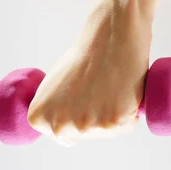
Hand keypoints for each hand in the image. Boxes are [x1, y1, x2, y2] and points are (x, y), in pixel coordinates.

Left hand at [27, 0, 151, 145]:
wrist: (112, 34)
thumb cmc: (87, 53)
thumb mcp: (53, 82)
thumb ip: (51, 107)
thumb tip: (55, 126)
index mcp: (39, 118)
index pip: (64, 135)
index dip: (80, 113)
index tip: (85, 92)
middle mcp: (60, 126)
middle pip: (88, 135)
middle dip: (99, 116)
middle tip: (102, 86)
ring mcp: (87, 126)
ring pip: (110, 131)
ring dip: (117, 112)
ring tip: (113, 85)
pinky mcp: (114, 121)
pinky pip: (129, 124)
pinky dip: (132, 109)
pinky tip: (125, 89)